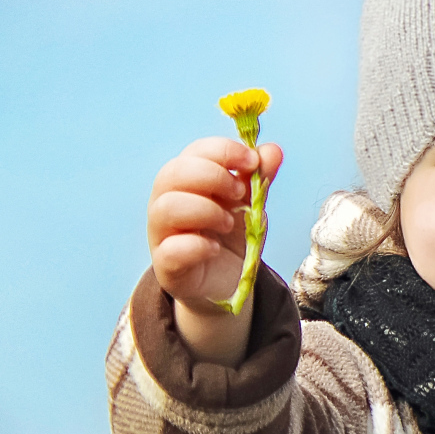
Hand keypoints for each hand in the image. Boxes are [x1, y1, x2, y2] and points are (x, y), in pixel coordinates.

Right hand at [147, 136, 282, 307]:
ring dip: (205, 210)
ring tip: (228, 223)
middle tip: (240, 194)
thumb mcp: (250, 204)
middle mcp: (167, 201)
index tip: (252, 162)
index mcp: (187, 180)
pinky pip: (170, 249)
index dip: (223, 151)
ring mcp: (162, 234)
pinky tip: (215, 248)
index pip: (194, 151)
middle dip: (212, 177)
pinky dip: (196, 246)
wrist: (229, 282)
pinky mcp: (165, 265)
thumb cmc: (232, 237)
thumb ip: (259, 178)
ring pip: (166, 207)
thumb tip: (273, 150)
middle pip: (173, 173)